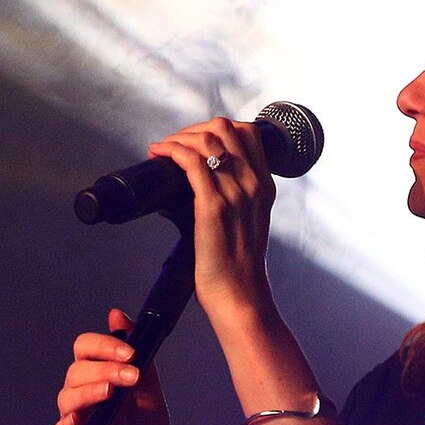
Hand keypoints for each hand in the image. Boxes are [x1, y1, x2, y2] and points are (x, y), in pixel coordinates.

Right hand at [50, 308, 173, 424]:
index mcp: (98, 373)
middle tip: (131, 377)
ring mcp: (73, 418)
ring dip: (88, 392)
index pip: (87, 348)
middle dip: (104, 369)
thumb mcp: (151, 391)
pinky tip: (78, 422)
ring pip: (67, 396)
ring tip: (110, 395)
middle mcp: (81, 391)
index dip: (104, 345)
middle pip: (77, 370)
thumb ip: (139, 356)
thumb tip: (117, 316)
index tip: (130, 353)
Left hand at [148, 116, 275, 315]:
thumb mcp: (246, 223)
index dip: (215, 128)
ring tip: (163, 148)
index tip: (194, 139)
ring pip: (207, 139)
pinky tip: (160, 153)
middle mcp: (253, 184)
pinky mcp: (213, 205)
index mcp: (264, 186)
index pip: (247, 133)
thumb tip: (200, 183)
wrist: (240, 296)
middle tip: (174, 142)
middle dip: (193, 128)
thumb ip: (234, 200)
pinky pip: (191, 161)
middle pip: (225, 128)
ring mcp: (235, 193)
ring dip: (178, 137)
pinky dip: (171, 150)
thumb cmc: (237, 267)